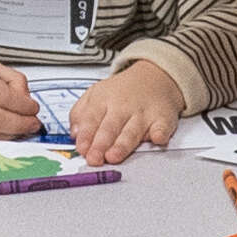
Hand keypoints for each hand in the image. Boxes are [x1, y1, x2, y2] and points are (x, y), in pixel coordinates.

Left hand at [70, 51, 190, 162]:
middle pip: (110, 127)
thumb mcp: (95, 95)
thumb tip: (74, 134)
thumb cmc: (122, 91)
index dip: (86, 135)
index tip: (81, 148)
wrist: (155, 77)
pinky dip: (160, 133)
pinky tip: (156, 138)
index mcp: (103, 100)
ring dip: (122, 144)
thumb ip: (80, 114)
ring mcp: (143, 113)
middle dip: (101, 144)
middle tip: (94, 158)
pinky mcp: (162, 118)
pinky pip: (162, 127)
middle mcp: (123, 107)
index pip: (92, 118)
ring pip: (132, 131)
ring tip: (113, 156)